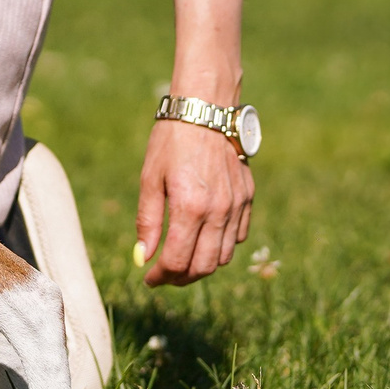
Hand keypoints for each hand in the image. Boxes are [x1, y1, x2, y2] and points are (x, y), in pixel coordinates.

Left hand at [135, 116, 252, 286]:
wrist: (205, 110)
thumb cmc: (171, 141)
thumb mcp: (149, 179)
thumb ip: (147, 221)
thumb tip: (142, 258)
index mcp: (189, 207)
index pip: (177, 261)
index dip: (160, 277)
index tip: (148, 278)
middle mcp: (218, 211)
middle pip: (203, 267)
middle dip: (181, 278)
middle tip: (164, 275)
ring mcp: (237, 206)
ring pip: (223, 256)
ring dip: (201, 265)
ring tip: (182, 258)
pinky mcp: (247, 198)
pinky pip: (238, 236)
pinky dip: (221, 246)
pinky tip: (203, 237)